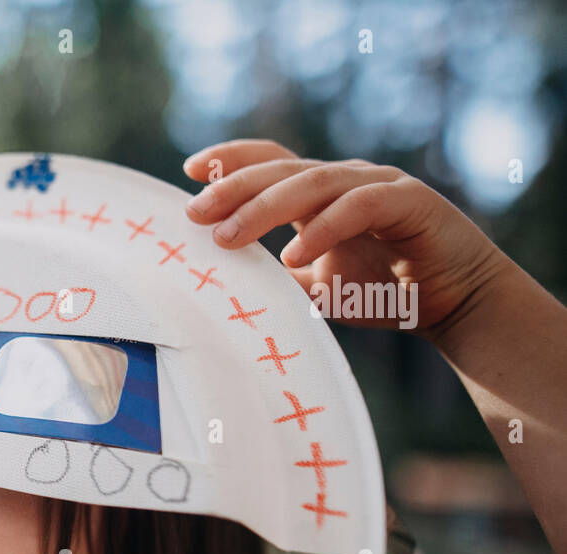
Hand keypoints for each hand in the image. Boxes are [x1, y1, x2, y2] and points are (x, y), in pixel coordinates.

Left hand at [182, 139, 509, 338]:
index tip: (189, 171)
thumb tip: (222, 284)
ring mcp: (378, 186)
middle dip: (234, 188)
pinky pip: (358, 207)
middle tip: (196, 212)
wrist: (453, 304)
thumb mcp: (316, 287)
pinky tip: (296, 256)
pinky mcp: (409, 202)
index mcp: (321, 193)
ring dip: (266, 209)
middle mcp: (345, 180)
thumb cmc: (383, 292)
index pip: (270, 163)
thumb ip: (277, 279)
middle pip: (282, 170)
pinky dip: (324, 229)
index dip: (231, 160)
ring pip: (313, 184)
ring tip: (229, 237)